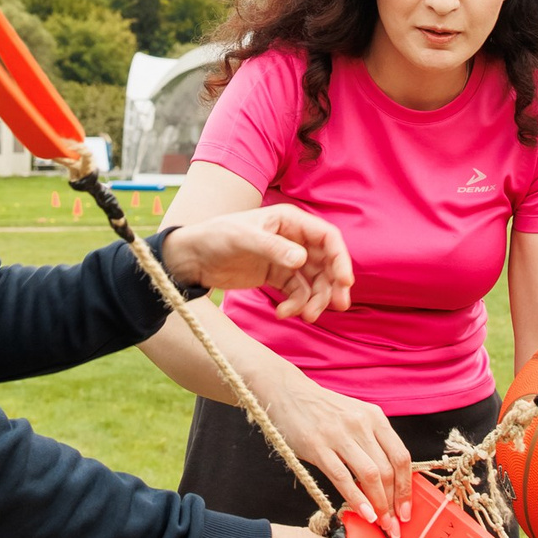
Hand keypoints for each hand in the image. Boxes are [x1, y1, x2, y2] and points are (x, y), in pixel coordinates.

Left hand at [163, 205, 353, 320]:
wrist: (193, 257)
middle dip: (332, 285)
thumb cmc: (215, 236)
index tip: (345, 282)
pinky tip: (282, 313)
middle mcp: (293, 239)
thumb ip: (273, 248)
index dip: (340, 258)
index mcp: (290, 221)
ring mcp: (286, 259)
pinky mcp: (277, 276)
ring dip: (314, 300)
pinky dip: (295, 305)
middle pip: (326, 263)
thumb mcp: (243, 238)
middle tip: (336, 307)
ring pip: (314, 281)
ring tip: (304, 316)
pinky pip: (297, 293)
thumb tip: (302, 260)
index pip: (327, 238)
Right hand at [256, 376, 415, 525]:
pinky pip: (342, 478)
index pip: (401, 457)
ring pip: (370, 475)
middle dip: (394, 502)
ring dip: (379, 504)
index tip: (406, 510)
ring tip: (382, 523)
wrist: (287, 393)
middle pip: (388, 470)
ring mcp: (339, 435)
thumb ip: (372, 441)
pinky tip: (364, 514)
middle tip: (395, 525)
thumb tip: (389, 480)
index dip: (407, 487)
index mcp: (375, 417)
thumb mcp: (355, 416)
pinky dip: (357, 499)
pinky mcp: (318, 447)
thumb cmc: (323, 409)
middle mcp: (361, 425)